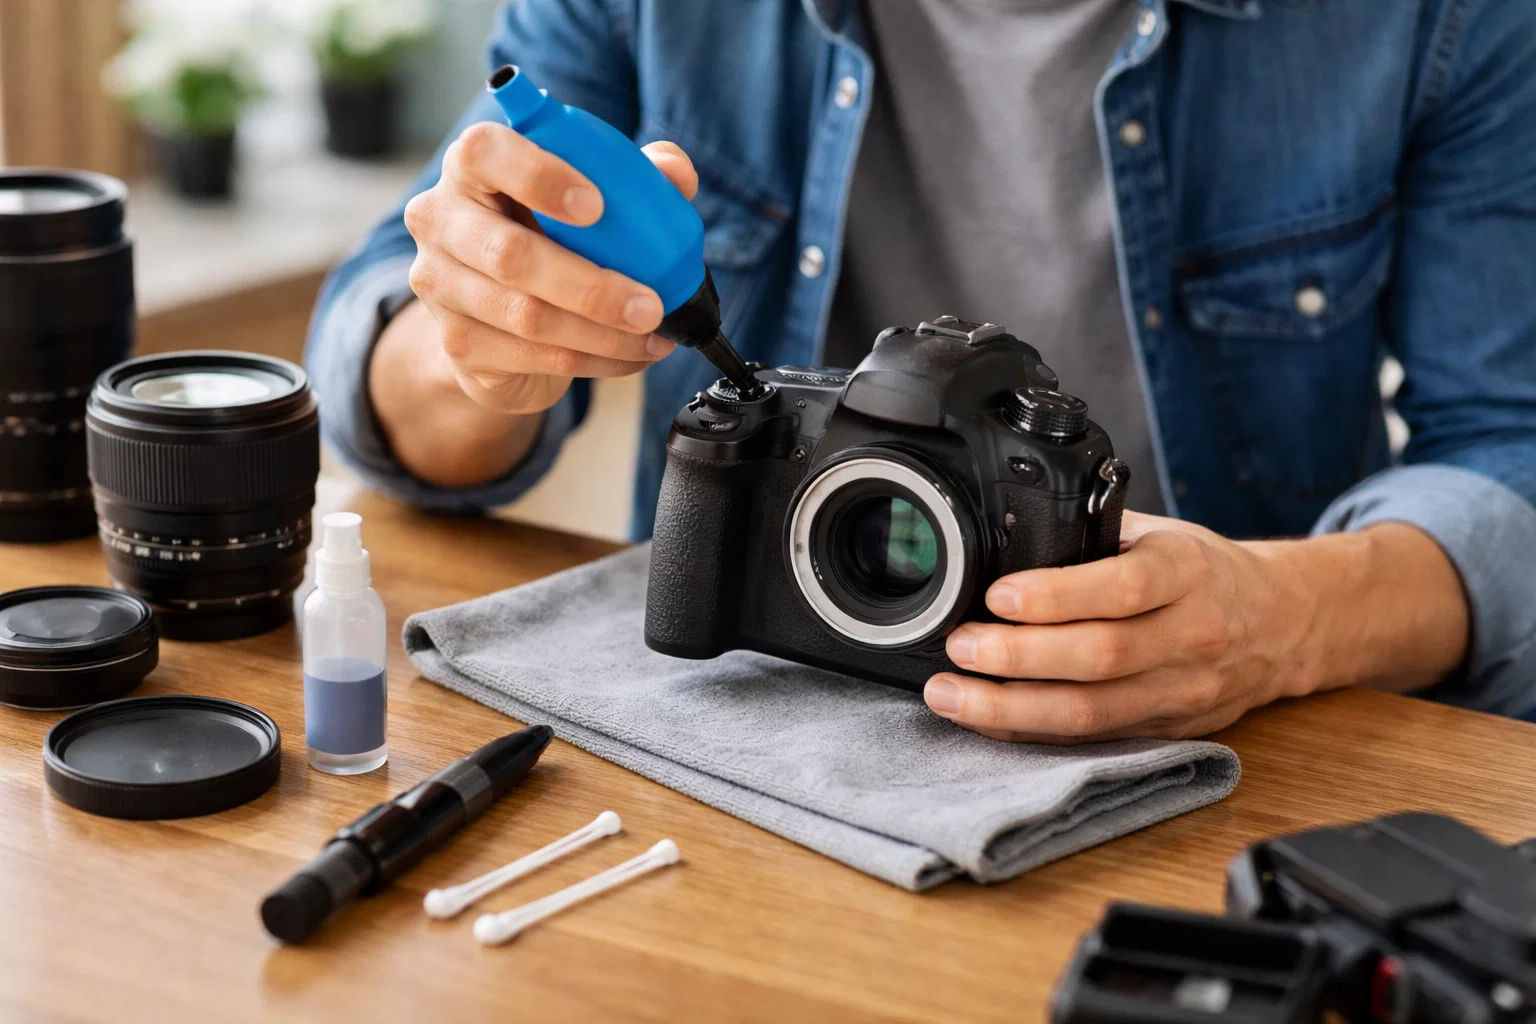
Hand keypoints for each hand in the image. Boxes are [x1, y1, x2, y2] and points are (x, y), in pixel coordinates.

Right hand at [401, 121, 698, 414]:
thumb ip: (635, 173)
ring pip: (527, 316)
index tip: (596, 206)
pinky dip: (596, 361)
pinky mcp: (458, 343)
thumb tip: (676, 173)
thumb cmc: (548, 235)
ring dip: (603, 333)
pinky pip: (535, 357)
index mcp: (471, 167)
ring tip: (654, 335)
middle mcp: (440, 221)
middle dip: (592, 287)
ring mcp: (441, 287)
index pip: (484, 152)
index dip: (539, 176)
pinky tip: (632, 356)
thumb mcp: (590, 195)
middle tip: (652, 305)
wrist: (497, 316)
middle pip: (510, 255)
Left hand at [922, 512, 1469, 743]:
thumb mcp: (1161, 534)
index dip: (1057, 596)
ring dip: (1012, 708)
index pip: (1124, 587)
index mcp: (1188, 571)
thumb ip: (1095, 536)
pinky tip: (987, 720)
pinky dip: (1033, 732)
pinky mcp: (1171, 730)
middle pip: (1101, 658)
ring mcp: (1185, 691)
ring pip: (1094, 712)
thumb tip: (1005, 538)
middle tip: (959, 647)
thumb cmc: (1206, 571)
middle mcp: (1193, 634)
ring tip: (952, 695)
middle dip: (1018, 658)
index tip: (997, 595)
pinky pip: (1094, 738)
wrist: (1287, 622)